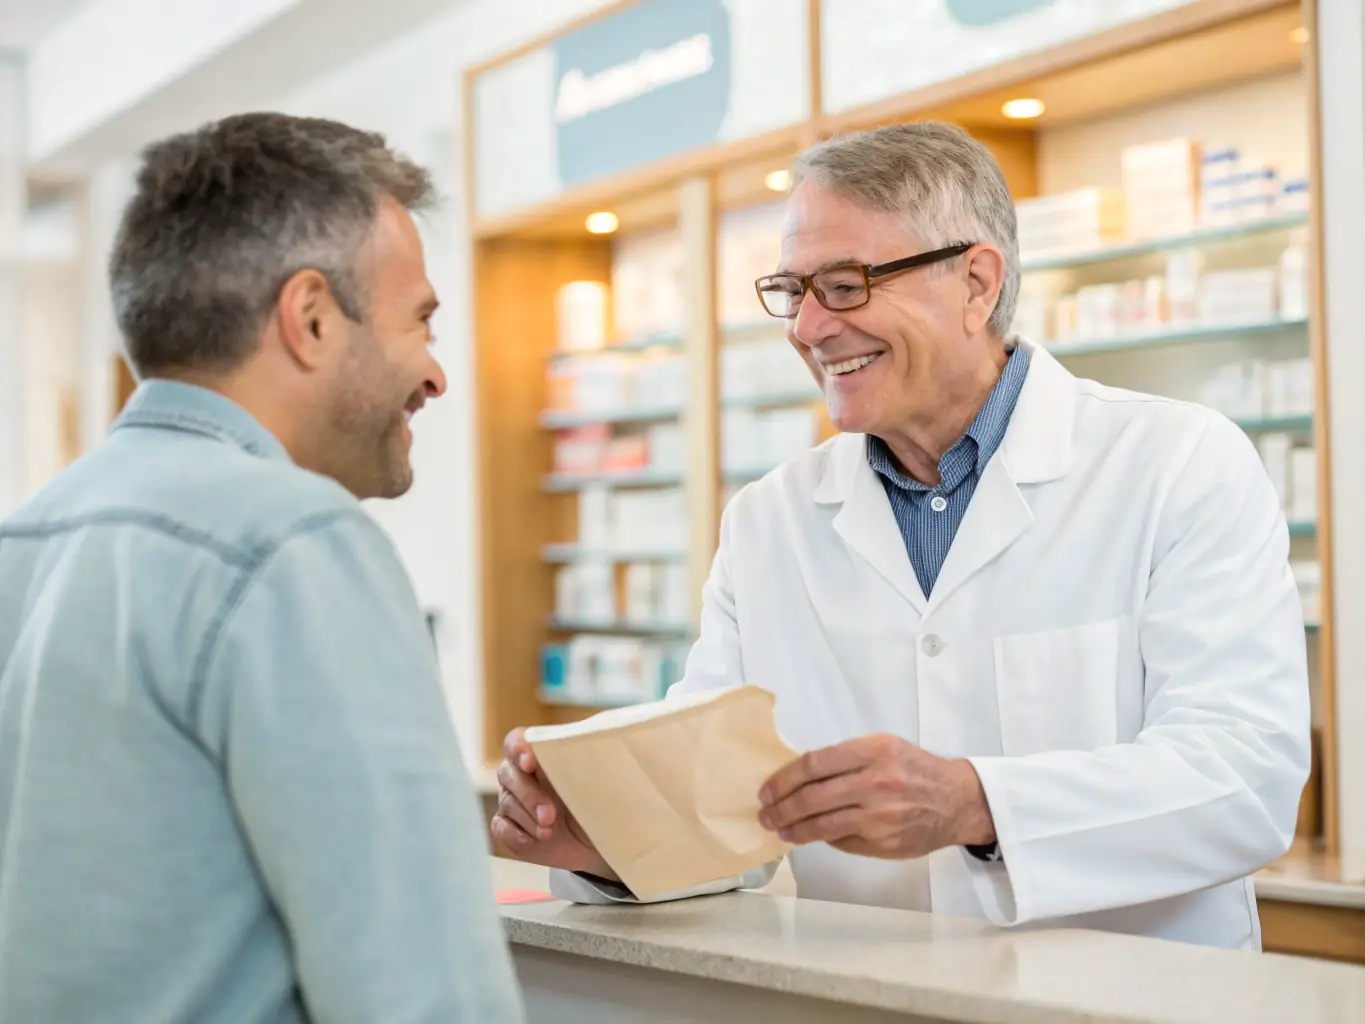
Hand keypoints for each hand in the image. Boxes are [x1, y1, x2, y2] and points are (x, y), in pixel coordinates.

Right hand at [490, 728, 617, 879]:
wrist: (598, 838)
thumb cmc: (599, 801)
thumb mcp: (600, 778)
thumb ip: (592, 756)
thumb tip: (602, 734)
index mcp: (541, 755)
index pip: (516, 741)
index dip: (518, 748)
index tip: (529, 762)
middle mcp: (522, 775)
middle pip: (508, 773)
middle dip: (529, 794)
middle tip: (550, 814)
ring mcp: (513, 802)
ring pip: (507, 802)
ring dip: (528, 818)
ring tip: (549, 831)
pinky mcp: (509, 828)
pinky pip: (500, 827)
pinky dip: (516, 834)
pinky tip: (535, 839)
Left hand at [757, 734, 995, 858]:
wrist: (957, 799)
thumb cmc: (914, 768)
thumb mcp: (883, 747)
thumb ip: (846, 758)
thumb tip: (799, 777)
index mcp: (873, 751)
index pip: (814, 764)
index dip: (784, 779)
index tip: (767, 790)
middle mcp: (876, 782)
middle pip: (813, 797)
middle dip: (782, 808)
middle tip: (766, 815)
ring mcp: (881, 816)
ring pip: (824, 825)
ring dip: (795, 830)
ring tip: (780, 830)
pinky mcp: (885, 841)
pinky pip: (843, 841)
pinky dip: (822, 839)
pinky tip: (809, 836)